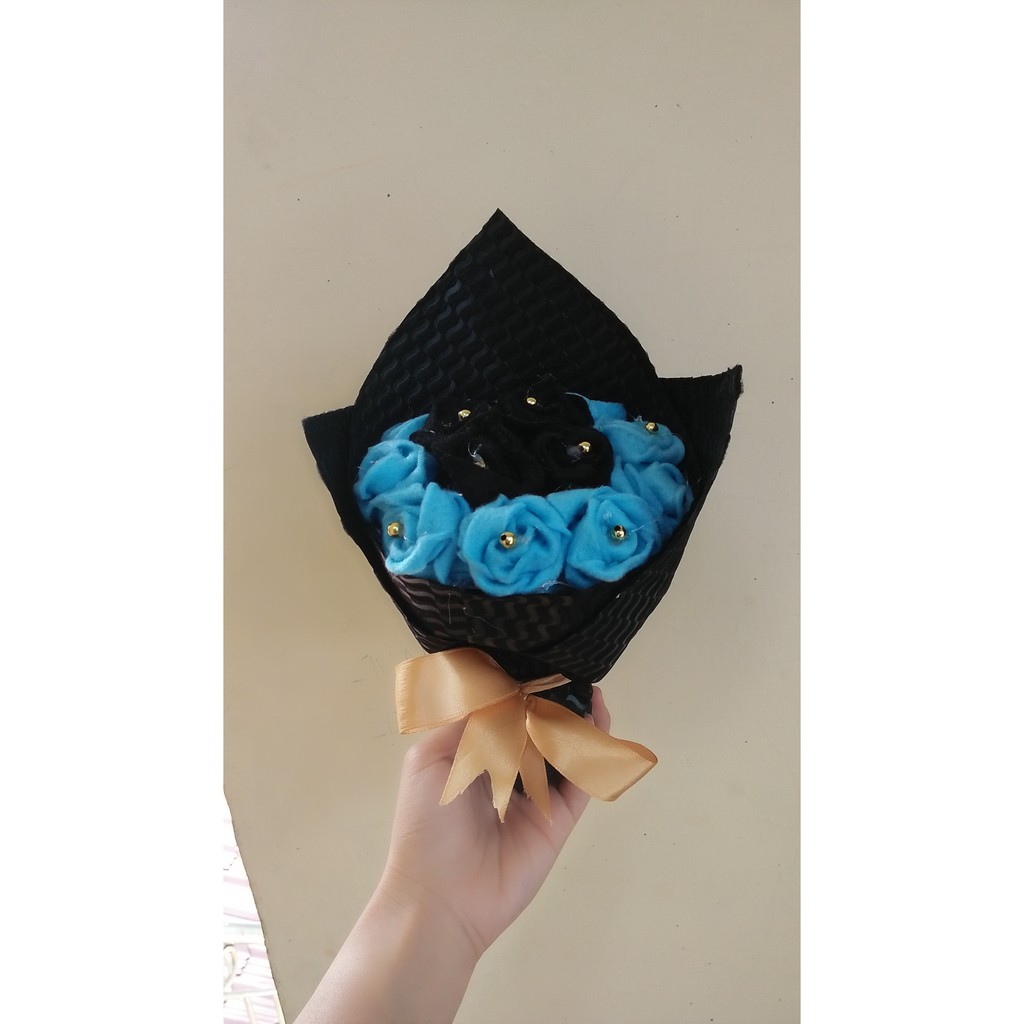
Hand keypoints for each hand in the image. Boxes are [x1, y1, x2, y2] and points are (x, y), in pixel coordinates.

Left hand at [378, 685, 611, 959]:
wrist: (440, 897)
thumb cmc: (426, 824)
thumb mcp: (431, 759)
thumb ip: (468, 721)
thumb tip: (506, 688)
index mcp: (472, 757)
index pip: (501, 715)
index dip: (518, 688)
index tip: (534, 659)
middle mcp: (505, 773)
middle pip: (536, 730)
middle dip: (551, 701)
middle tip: (568, 671)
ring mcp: (534, 797)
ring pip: (562, 751)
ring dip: (577, 721)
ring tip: (588, 689)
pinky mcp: (557, 820)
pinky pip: (580, 780)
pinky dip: (591, 751)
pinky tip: (595, 720)